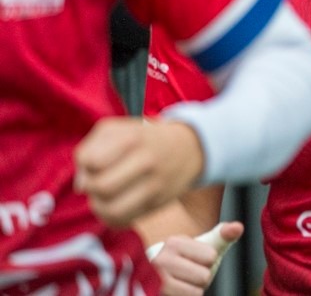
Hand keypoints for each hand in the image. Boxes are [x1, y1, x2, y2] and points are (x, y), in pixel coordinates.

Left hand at [74, 119, 204, 226]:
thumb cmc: (142, 139)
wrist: (189, 148)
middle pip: (100, 186)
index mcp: (133, 137)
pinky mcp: (157, 204)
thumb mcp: (116, 130)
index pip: (92, 161)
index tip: (94, 162)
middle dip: (90, 187)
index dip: (86, 165)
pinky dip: (110, 217)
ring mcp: (155, 184)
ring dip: (98, 205)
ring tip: (103, 196)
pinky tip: (114, 205)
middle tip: (97, 181)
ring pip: (111, 210)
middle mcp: (146, 161)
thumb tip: (80, 186)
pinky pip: (122, 221)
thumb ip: (89, 150)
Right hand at [151, 222, 243, 295]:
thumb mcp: (204, 245)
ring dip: (193, 291)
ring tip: (181, 283)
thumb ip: (223, 235)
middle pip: (204, 276)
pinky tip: (175, 292)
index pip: (211, 256)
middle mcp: (161, 261)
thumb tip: (239, 226)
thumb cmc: (186, 260)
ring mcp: (154, 282)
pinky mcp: (155, 294)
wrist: (155, 277)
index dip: (208, 261)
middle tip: (188, 274)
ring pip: (196, 293)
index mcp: (174, 243)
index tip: (194, 260)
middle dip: (201, 278)